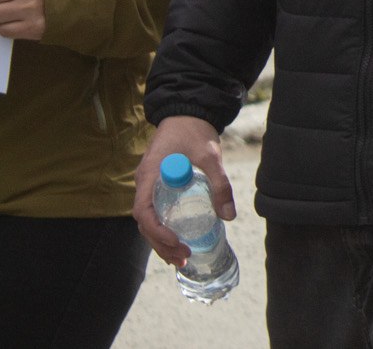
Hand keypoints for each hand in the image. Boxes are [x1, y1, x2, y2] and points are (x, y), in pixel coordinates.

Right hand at [133, 116, 233, 266]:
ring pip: (149, 220)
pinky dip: (163, 229)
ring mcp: (149, 186)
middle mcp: (144, 184)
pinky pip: (156, 212)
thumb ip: (219, 184)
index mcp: (150, 176)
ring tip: (180, 259)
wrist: (188, 112)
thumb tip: (228, 216)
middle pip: (145, 222)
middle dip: (161, 244)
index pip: (144, 211)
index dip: (157, 231)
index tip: (176, 242)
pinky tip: (178, 242)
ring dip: (161, 241)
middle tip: (183, 258)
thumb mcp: (210, 156)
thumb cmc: (195, 132)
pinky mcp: (158, 186)